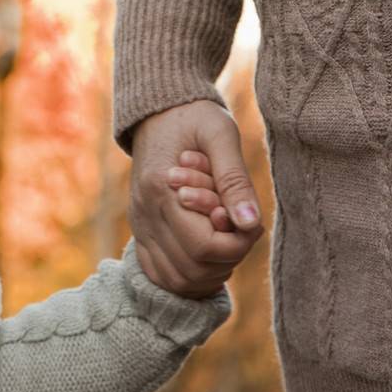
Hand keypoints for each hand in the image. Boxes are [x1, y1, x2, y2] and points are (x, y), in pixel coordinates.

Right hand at [127, 99, 264, 299]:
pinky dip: (190, 276)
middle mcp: (145, 213)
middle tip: (241, 228)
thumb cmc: (194, 118)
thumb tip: (251, 222)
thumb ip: (235, 179)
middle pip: (193, 270)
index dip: (237, 244)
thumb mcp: (220, 134)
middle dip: (228, 258)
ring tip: (226, 239)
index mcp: (161, 189)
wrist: (158, 111)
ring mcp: (140, 225)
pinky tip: (209, 253)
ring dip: (212, 270)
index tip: (252, 221)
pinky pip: (160, 274)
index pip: (204, 247)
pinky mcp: (140, 230)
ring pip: (177, 280)